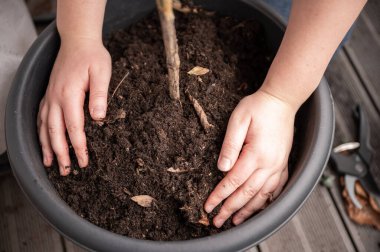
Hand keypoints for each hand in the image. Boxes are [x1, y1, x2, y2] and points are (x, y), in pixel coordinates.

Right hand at [37, 37, 110, 175]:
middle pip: (55, 132)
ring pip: (44, 127)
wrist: (78, 41)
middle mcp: (55, 98)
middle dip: (61, 154)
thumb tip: (99, 119)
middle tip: (66, 172)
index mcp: (70, 94)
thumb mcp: (102, 72)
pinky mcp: (49, 94)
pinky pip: (40, 117)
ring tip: (50, 165)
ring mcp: (50, 96)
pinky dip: (40, 132)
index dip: (79, 147)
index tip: (84, 162)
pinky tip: (42, 142)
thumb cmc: (92, 56)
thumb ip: (100, 95)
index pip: (74, 128)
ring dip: (47, 147)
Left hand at [204, 89, 295, 226]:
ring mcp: (279, 165)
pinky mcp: (283, 163)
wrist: (282, 100)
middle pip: (247, 193)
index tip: (208, 206)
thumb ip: (230, 145)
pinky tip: (260, 207)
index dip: (219, 195)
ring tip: (236, 221)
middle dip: (230, 209)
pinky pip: (277, 188)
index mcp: (256, 154)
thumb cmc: (258, 107)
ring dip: (248, 210)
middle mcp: (270, 164)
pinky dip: (267, 201)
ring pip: (263, 195)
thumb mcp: (238, 120)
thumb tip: (221, 168)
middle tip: (218, 222)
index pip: (233, 181)